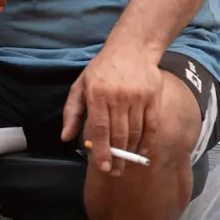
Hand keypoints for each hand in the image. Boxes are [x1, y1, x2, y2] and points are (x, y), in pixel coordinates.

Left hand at [61, 46, 164, 176]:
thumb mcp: (80, 86)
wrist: (131, 48)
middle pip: (119, 134)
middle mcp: (118, 97)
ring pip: (136, 132)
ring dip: (131, 151)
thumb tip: (65, 137)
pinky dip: (148, 141)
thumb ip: (72, 112)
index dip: (102, 150)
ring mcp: (138, 98)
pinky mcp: (153, 98)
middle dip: (117, 156)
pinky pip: (152, 125)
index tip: (103, 167)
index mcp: (97, 94)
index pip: (100, 128)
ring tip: (126, 164)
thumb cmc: (102, 70)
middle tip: (115, 172)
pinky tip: (142, 151)